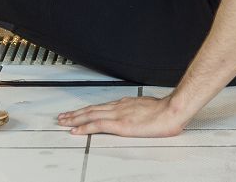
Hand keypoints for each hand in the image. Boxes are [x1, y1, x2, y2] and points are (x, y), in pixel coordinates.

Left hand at [57, 94, 190, 137]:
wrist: (172, 110)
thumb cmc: (166, 112)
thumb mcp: (150, 109)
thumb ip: (140, 112)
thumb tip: (139, 116)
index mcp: (126, 104)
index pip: (101, 107)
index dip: (87, 110)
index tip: (77, 113)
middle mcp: (119, 107)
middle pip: (91, 109)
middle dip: (75, 113)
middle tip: (62, 117)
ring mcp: (118, 115)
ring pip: (90, 115)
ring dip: (75, 118)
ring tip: (63, 122)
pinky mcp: (120, 125)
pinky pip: (97, 125)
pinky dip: (84, 127)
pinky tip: (76, 130)